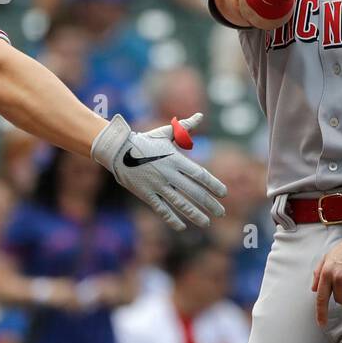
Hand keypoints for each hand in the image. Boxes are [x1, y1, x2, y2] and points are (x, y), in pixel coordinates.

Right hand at [92, 112, 226, 230]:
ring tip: (207, 223)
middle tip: (222, 213)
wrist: (116, 149)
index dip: (213, 185)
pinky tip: (182, 226)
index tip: (224, 194)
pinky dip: (171, 218)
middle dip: (209, 204)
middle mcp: (169, 174)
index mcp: (175, 159)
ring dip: (195, 214)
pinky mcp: (145, 194)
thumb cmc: (144, 140)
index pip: (200, 174)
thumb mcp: (166, 133)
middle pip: (194, 192)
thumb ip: (185, 127)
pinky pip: (161, 209)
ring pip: (179, 203)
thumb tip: (200, 116)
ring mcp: (157, 185)